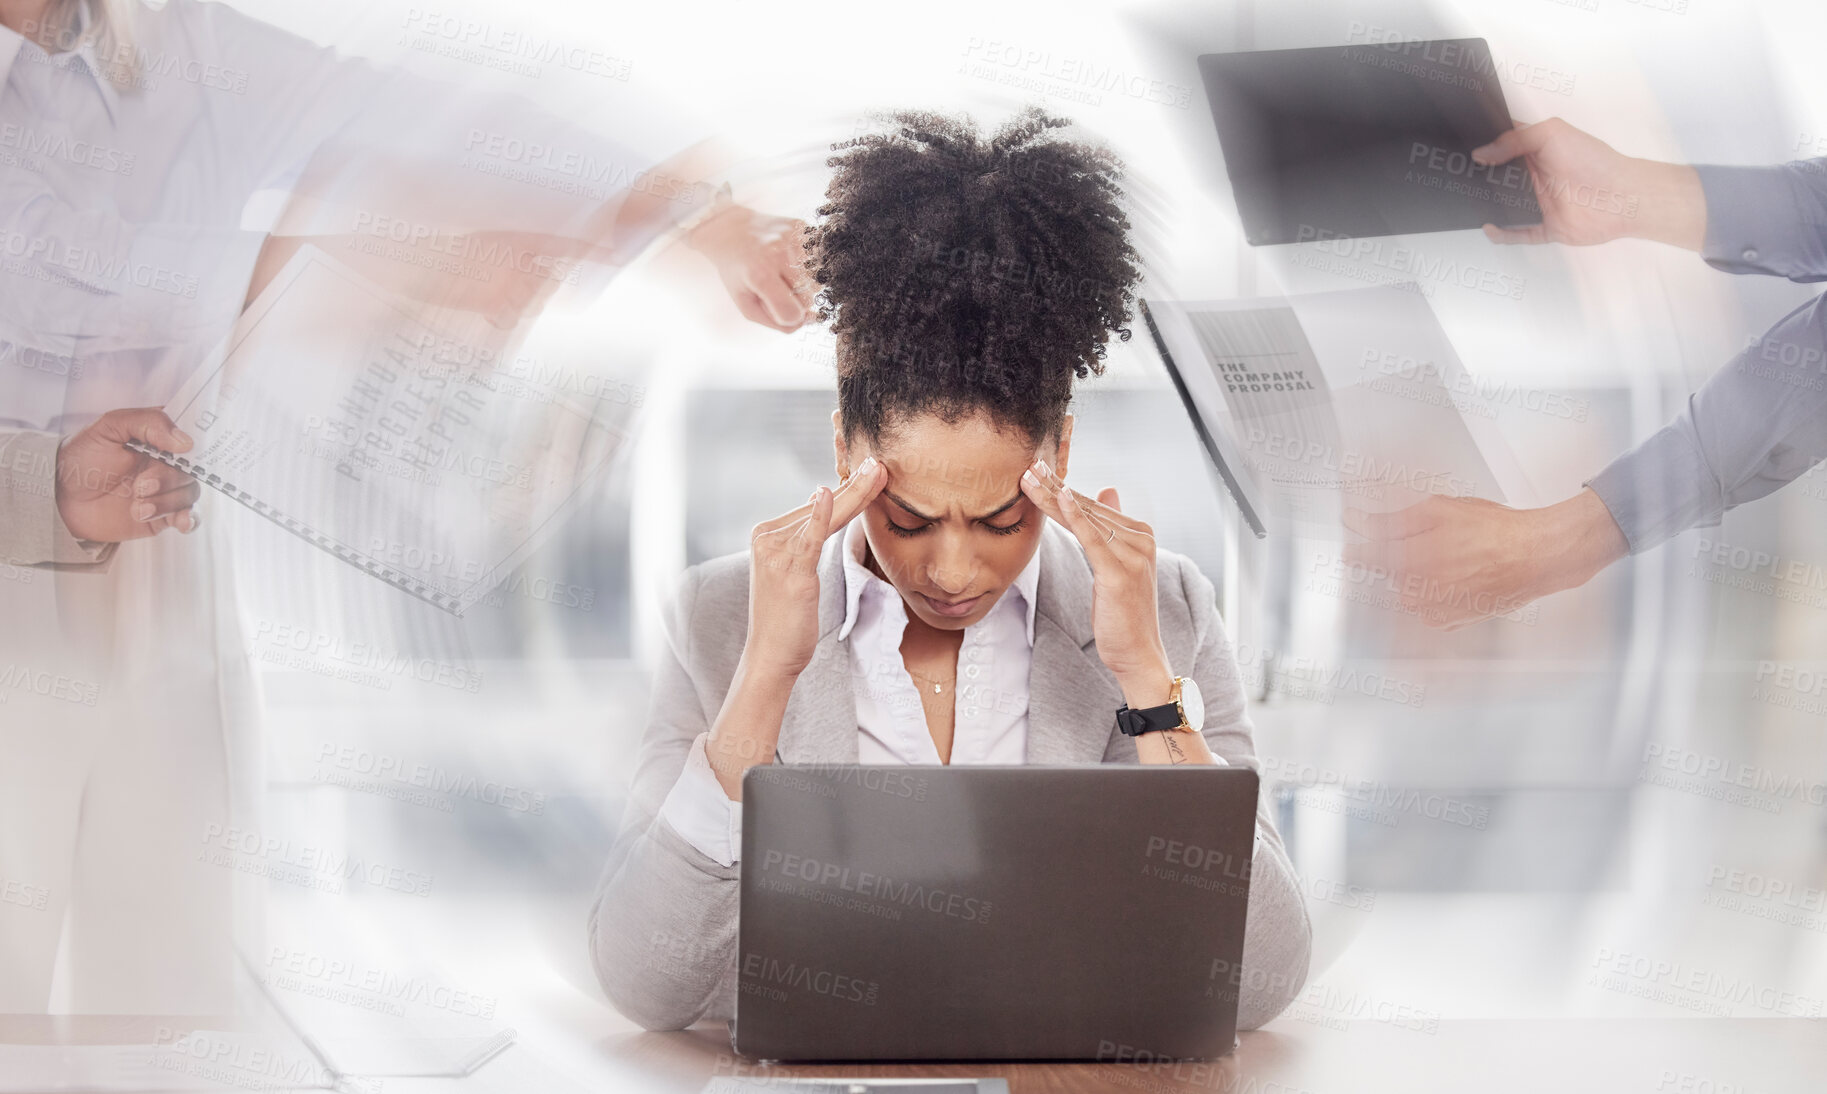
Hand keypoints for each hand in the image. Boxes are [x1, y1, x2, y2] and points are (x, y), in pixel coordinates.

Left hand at [55, 408, 199, 542]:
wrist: (60, 498)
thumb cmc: (81, 458)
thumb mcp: (108, 427)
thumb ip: (147, 423)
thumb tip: (186, 442)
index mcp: (158, 438)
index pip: (191, 434)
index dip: (194, 441)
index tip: (183, 449)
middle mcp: (166, 463)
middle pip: (192, 469)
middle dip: (168, 479)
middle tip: (140, 486)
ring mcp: (166, 490)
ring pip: (190, 493)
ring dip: (167, 502)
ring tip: (138, 509)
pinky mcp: (162, 515)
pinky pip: (190, 517)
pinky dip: (190, 519)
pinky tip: (180, 523)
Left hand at [686, 202, 813, 331]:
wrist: (731, 230)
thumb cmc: (738, 272)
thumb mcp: (747, 305)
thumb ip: (777, 321)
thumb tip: (814, 318)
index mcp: (760, 274)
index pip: (792, 313)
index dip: (787, 316)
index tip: (776, 306)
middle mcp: (778, 252)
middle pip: (808, 298)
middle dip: (795, 299)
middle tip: (776, 285)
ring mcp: (792, 237)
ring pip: (816, 280)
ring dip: (802, 282)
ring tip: (780, 268)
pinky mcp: (802, 226)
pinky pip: (818, 260)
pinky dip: (807, 265)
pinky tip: (789, 257)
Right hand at [744, 455, 887, 678]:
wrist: (771, 654)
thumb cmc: (788, 617)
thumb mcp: (797, 571)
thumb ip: (807, 537)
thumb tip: (822, 498)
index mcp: (767, 534)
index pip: (816, 507)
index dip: (847, 489)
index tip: (870, 470)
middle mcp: (767, 537)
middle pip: (822, 507)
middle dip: (854, 484)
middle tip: (879, 462)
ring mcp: (776, 552)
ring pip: (825, 517)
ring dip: (855, 494)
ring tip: (878, 473)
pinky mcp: (789, 569)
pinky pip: (808, 537)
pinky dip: (818, 514)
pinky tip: (827, 494)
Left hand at [1019, 461, 1171, 706]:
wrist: (1139, 653)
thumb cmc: (1124, 614)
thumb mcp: (1118, 567)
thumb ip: (1112, 529)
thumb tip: (1108, 491)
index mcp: (1141, 535)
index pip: (1095, 507)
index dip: (1064, 489)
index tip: (1040, 471)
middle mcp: (1141, 540)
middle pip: (1088, 508)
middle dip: (1055, 487)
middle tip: (1029, 466)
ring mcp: (1133, 554)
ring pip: (1084, 519)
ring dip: (1053, 496)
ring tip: (1029, 478)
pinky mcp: (1119, 571)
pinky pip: (1091, 537)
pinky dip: (1075, 515)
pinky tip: (1058, 497)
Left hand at [1341, 490, 1628, 629]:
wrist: (1536, 556)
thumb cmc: (1493, 530)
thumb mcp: (1437, 510)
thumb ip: (1391, 520)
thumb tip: (1356, 521)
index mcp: (1406, 561)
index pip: (1364, 556)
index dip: (1358, 547)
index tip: (1350, 544)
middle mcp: (1415, 591)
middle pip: (1389, 574)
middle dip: (1401, 558)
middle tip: (1435, 543)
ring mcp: (1431, 610)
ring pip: (1409, 591)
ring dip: (1421, 577)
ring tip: (1455, 560)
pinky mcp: (1448, 621)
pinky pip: (1428, 607)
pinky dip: (1437, 593)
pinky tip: (1460, 577)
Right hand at [1472, 118, 1705, 249]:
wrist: (1619, 197)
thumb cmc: (1593, 161)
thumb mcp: (1551, 133)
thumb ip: (1514, 140)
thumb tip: (1481, 153)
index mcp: (1536, 150)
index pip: (1503, 144)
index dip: (1484, 143)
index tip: (1464, 144)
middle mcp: (1534, 176)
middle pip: (1497, 176)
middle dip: (1478, 176)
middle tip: (1457, 173)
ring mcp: (1537, 202)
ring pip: (1502, 206)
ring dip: (1486, 205)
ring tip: (1468, 200)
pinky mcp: (1543, 227)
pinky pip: (1515, 234)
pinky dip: (1500, 233)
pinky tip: (1489, 227)